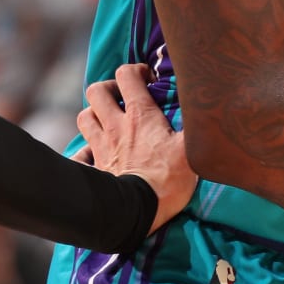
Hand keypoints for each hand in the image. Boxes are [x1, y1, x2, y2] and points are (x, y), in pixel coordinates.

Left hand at [78, 64, 195, 232]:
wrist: (139, 212)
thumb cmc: (170, 178)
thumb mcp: (192, 148)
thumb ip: (195, 124)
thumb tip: (205, 106)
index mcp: (141, 115)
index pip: (126, 75)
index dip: (135, 71)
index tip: (147, 80)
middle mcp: (116, 126)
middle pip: (96, 91)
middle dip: (108, 89)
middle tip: (122, 98)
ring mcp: (100, 148)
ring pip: (84, 117)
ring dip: (94, 115)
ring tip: (107, 122)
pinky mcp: (92, 170)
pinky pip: (78, 155)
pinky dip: (83, 152)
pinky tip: (92, 156)